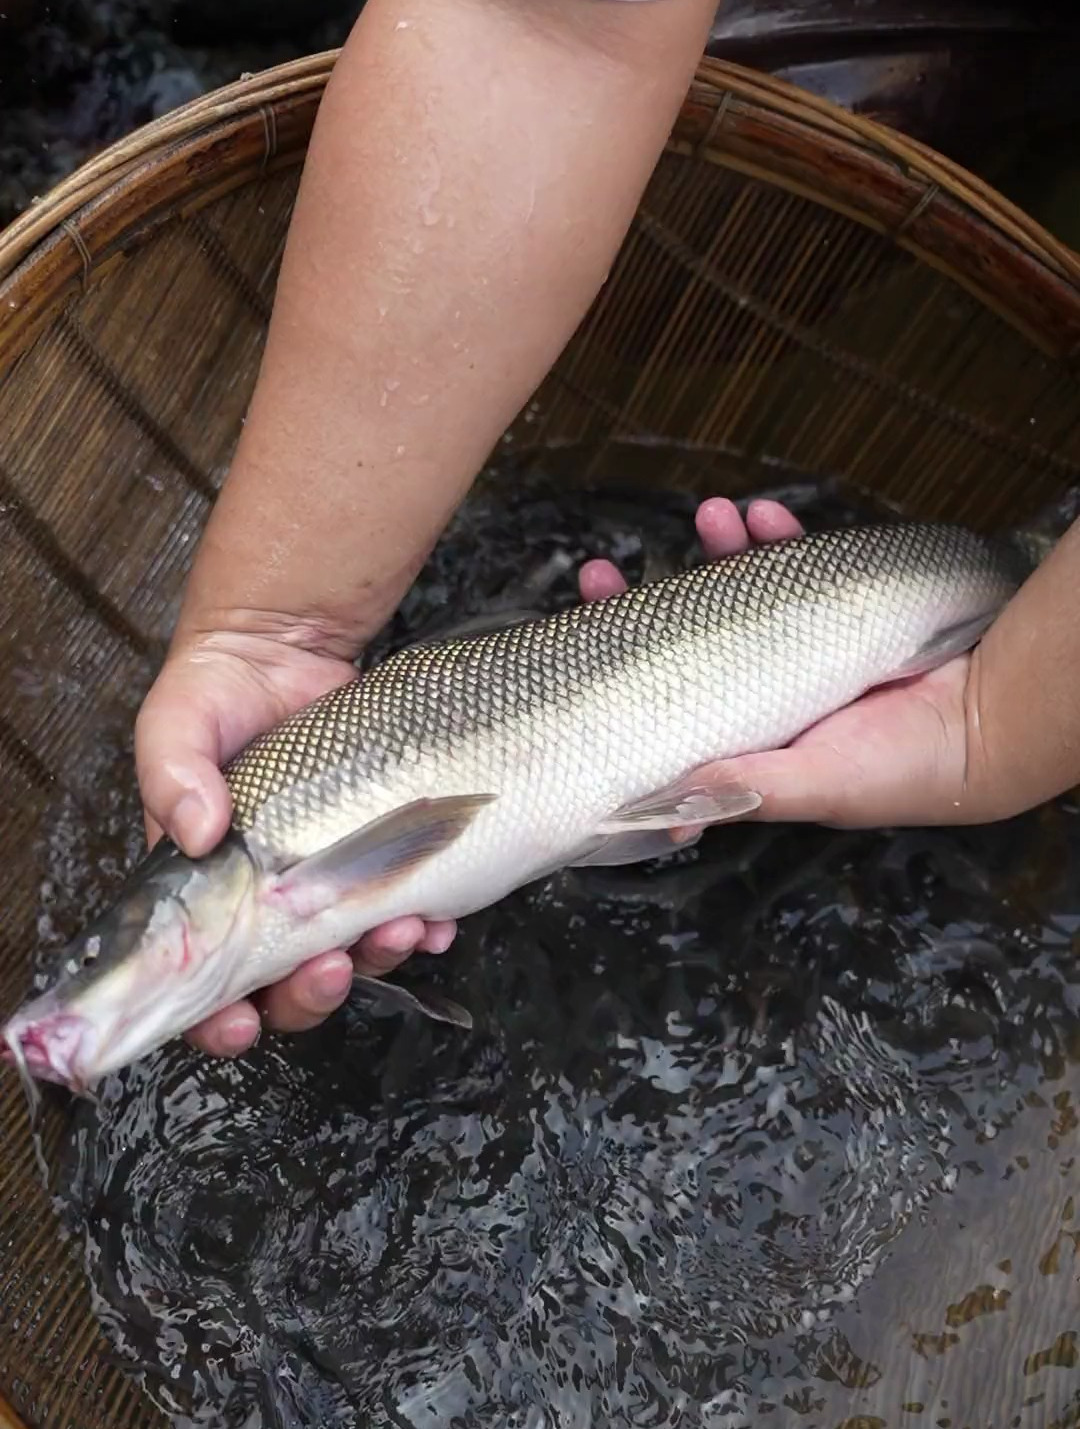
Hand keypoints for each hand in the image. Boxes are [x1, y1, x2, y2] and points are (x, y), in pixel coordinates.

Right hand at [135, 628, 457, 1057]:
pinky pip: (406, 905)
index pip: (200, 980)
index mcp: (206, 889)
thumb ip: (174, 774)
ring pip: (352, 951)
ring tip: (400, 930)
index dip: (215, 1016)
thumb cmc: (217, 691)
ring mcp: (328, 876)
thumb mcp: (176, 723)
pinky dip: (426, 923)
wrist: (286, 647)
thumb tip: (196, 831)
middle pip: (284, 983)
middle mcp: (268, 895)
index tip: (238, 1021)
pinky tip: (437, 918)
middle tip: (328, 969)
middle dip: (308, 995)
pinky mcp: (379, 848)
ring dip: (375, 959)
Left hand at [579, 496, 979, 830]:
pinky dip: (778, 537)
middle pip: (683, 638)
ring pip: (735, 592)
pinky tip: (762, 518)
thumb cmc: (903, 771)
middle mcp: (760, 687)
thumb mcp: (817, 787)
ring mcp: (798, 644)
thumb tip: (675, 802)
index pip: (663, 697)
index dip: (619, 664)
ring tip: (709, 518)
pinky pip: (800, 562)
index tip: (585, 627)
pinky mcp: (840, 608)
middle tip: (602, 573)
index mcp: (743, 734)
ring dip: (716, 553)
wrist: (989, 724)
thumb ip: (752, 787)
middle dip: (642, 602)